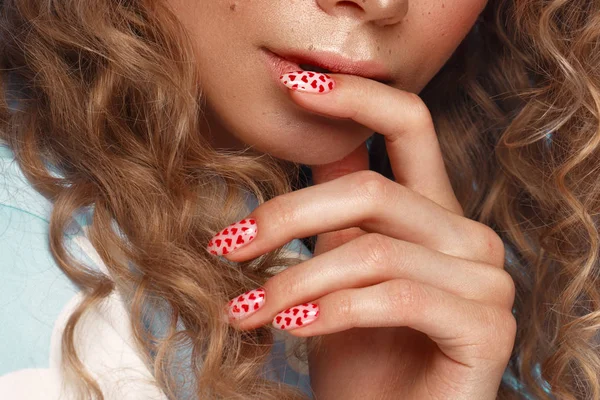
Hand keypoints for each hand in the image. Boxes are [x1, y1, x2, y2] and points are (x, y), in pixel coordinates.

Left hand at [215, 73, 515, 398]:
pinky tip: (291, 329)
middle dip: (287, 217)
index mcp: (432, 213)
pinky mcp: (488, 327)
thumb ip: (335, 210)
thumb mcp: (334, 271)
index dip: (355, 97)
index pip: (409, 123)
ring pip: (373, 250)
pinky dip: (333, 313)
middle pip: (372, 191)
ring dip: (294, 282)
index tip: (293, 84)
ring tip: (244, 309)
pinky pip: (396, 297)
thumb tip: (315, 140)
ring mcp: (487, 280)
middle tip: (228, 247)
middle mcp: (468, 236)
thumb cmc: (356, 356)